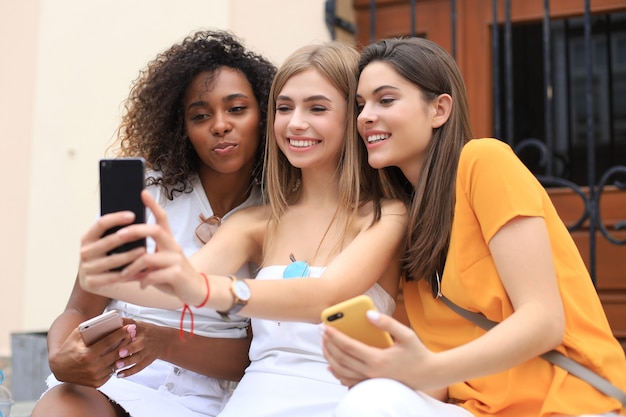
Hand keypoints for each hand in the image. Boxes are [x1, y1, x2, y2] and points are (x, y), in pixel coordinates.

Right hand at [48, 320, 134, 387]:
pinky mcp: (97, 383)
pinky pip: (112, 371)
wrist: (59, 368)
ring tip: (130, 342)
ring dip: (125, 352)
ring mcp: (95, 377)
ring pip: (116, 363)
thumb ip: (90, 328)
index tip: (130, 326)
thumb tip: (109, 321)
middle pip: (117, 352)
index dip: (121, 333)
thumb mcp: (76, 335)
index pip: (109, 342)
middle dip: (127, 341)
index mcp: (87, 355)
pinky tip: (122, 354)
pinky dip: (116, 363)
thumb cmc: (69, 347)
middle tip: (134, 332)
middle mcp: (92, 367)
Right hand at [78, 209, 146, 287]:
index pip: (100, 224)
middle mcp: (84, 252)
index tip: (133, 215)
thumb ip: (116, 232)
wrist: (98, 281)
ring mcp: (86, 268)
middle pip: (108, 241)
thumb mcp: (108, 244)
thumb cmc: (108, 256)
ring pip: (112, 260)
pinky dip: (128, 274)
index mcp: (87, 238)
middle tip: (143, 232)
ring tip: (144, 251)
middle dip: (127, 236)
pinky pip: (113, 278)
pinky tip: (141, 270)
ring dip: (129, 256)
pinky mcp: (91, 283)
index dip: (116, 218)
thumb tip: (134, 217)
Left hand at [111, 321, 166, 377]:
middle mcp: (145, 341)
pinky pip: (139, 367)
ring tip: (117, 366)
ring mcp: (147, 352)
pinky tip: (120, 374)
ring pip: (138, 358)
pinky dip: (129, 372)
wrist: (164, 341)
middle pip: (138, 345)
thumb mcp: (138, 324)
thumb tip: (113, 317)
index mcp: (141, 330)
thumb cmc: (146, 332)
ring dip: (127, 362)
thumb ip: (126, 322)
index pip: (134, 328)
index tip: (120, 333)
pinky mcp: (147, 361)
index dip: (127, 330)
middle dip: (129, 349)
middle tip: (120, 353)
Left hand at [116, 191, 206, 305]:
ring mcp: (176, 260)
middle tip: (119, 235)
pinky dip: (143, 281)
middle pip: (155, 230)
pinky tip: (141, 285)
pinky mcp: (177, 274)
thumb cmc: (174, 275)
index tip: (143, 192)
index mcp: (169, 241)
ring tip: (124, 274)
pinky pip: (153, 275)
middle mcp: (174, 247)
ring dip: (132, 267)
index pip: (162, 218)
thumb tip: (126, 252)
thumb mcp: (161, 262)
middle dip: (135, 231)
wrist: (197, 290)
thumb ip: (146, 255)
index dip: (153, 205)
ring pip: (147, 258)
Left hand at [322, 310, 437, 390]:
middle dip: (328, 344)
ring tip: (324, 345)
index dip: (334, 336)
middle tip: (321, 332)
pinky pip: (348, 381)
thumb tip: (368, 314)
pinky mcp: (371, 384)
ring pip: (341, 371)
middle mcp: (371, 372)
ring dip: (330, 358)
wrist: (428, 375)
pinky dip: (337, 373)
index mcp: (378, 359)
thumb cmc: (417, 353)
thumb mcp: (406, 334)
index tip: (324, 326)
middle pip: (341, 359)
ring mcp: (370, 381)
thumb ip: (387, 323)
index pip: (348, 346)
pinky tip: (331, 366)